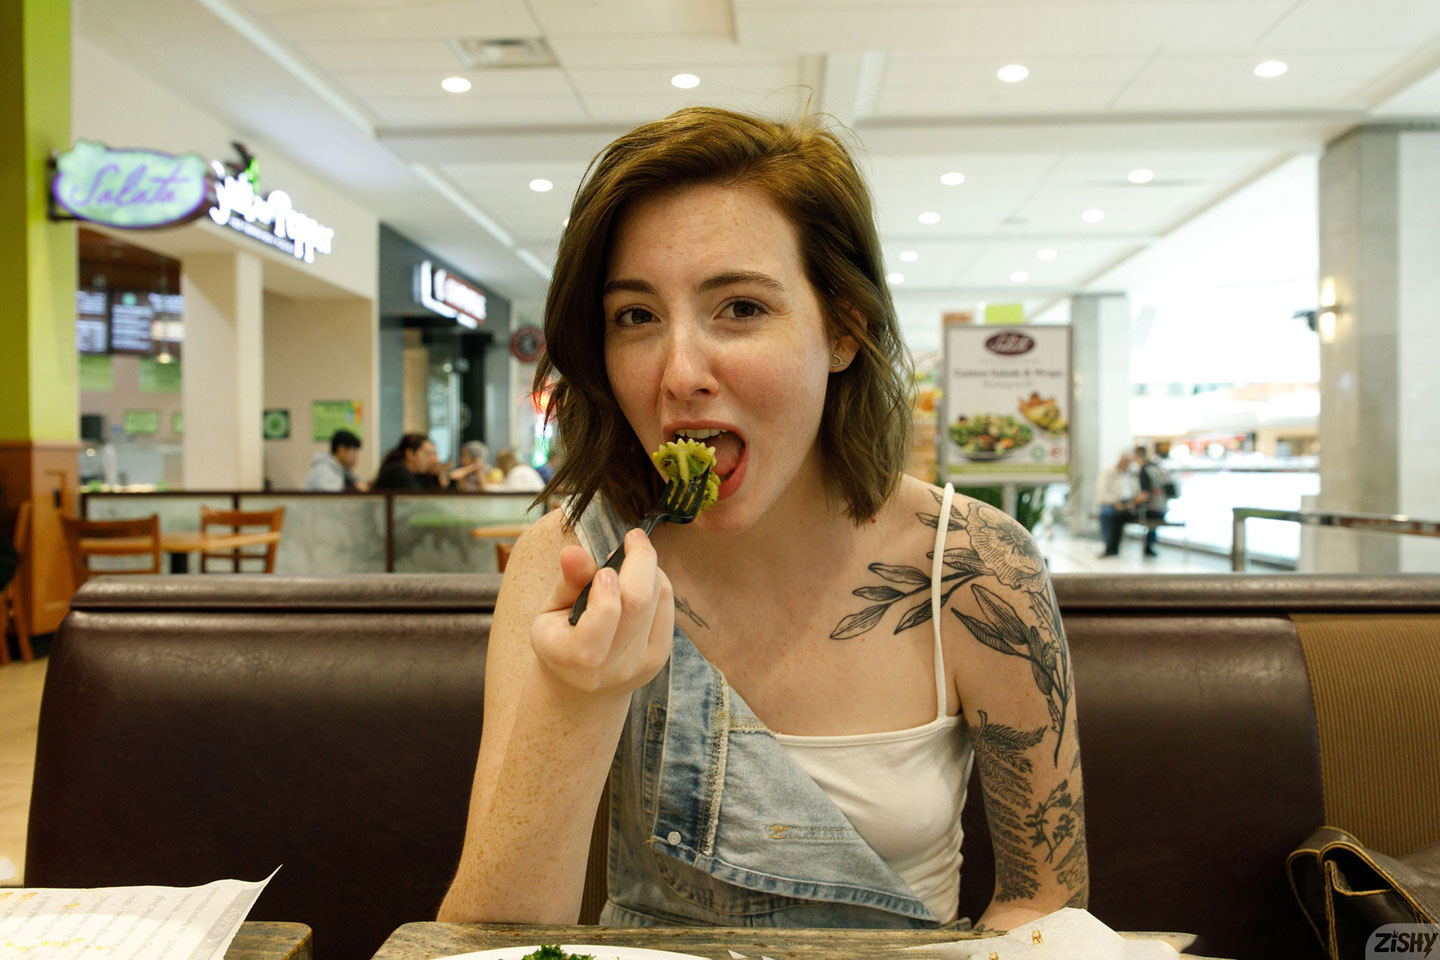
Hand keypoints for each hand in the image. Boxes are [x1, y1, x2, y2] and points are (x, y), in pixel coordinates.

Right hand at [529, 528, 673, 700]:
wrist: (582, 690)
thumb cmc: (560, 640)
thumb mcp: (550, 612)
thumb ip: (567, 583)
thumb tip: (574, 551)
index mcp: (573, 657)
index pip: (603, 618)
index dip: (608, 586)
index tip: (604, 568)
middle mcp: (611, 667)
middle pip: (639, 603)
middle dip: (640, 560)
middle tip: (632, 538)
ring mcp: (640, 664)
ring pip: (658, 600)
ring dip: (649, 569)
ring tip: (631, 559)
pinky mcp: (659, 657)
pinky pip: (667, 607)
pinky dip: (658, 583)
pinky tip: (642, 578)